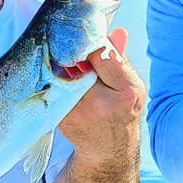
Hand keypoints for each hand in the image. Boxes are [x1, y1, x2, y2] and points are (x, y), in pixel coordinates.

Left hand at [58, 27, 145, 164]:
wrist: (106, 150)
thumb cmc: (121, 112)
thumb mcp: (131, 86)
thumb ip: (121, 60)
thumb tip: (118, 31)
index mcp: (124, 92)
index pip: (101, 53)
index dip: (92, 41)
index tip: (89, 36)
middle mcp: (98, 102)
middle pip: (76, 60)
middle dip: (73, 50)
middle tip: (72, 43)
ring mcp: (76, 111)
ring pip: (61, 71)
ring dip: (61, 63)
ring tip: (69, 64)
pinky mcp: (58, 115)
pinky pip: (52, 85)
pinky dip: (54, 78)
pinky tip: (61, 79)